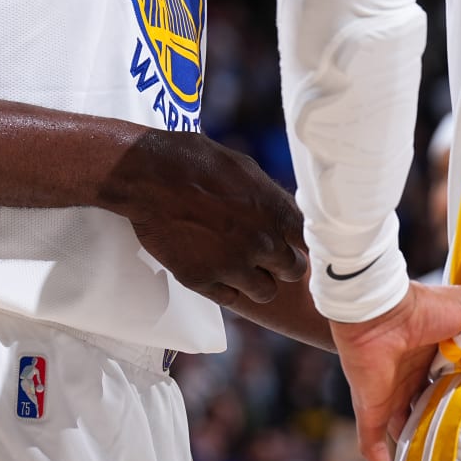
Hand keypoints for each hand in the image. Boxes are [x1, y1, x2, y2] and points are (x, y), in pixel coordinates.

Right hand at [111, 130, 307, 306]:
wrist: (150, 176)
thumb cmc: (197, 162)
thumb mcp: (245, 169)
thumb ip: (269, 198)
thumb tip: (282, 212)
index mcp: (276, 212)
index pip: (310, 242)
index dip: (302, 244)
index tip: (293, 243)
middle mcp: (261, 243)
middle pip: (293, 270)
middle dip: (282, 264)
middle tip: (268, 257)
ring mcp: (232, 265)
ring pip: (266, 292)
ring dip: (258, 282)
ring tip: (242, 268)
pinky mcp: (203, 280)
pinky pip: (230, 299)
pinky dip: (227, 288)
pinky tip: (217, 271)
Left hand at [333, 271, 460, 460]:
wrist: (381, 312)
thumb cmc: (427, 307)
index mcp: (437, 357)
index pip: (455, 383)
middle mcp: (414, 379)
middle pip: (432, 410)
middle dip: (444, 427)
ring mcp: (393, 396)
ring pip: (407, 431)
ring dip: (417, 450)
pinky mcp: (374, 410)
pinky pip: (375, 445)